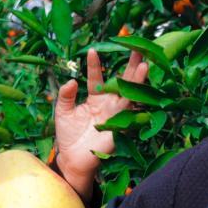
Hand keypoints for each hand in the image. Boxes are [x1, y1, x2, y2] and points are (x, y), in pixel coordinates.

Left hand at [55, 49, 147, 197]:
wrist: (73, 159)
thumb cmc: (68, 136)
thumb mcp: (62, 112)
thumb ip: (65, 96)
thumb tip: (71, 81)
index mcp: (95, 98)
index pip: (96, 77)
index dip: (94, 65)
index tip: (92, 50)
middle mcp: (108, 104)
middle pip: (121, 81)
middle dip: (130, 65)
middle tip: (137, 48)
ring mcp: (116, 114)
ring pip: (129, 93)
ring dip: (137, 80)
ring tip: (144, 64)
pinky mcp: (120, 125)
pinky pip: (129, 112)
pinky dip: (135, 101)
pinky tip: (142, 90)